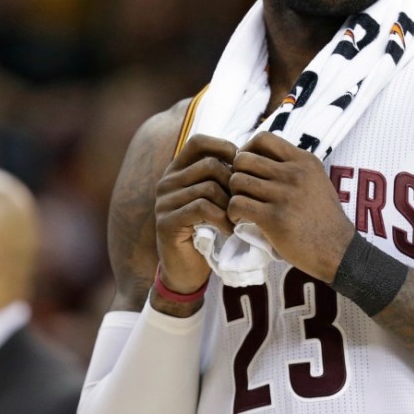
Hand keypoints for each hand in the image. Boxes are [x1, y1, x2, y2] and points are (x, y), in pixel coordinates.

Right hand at [154, 134, 237, 295]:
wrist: (186, 271)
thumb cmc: (208, 230)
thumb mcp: (215, 198)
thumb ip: (223, 176)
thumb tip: (250, 155)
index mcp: (177, 170)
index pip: (198, 142)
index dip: (224, 147)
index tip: (242, 168)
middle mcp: (167, 182)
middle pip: (209, 165)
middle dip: (234, 183)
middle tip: (244, 203)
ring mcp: (164, 202)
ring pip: (208, 187)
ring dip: (230, 204)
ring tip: (237, 219)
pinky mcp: (166, 222)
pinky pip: (201, 208)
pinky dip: (221, 218)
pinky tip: (228, 230)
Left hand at [228, 131, 355, 281]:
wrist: (338, 250)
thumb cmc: (324, 218)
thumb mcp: (317, 181)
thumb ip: (294, 167)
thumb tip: (262, 158)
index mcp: (304, 161)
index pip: (263, 138)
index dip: (247, 149)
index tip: (248, 167)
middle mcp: (294, 173)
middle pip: (243, 158)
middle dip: (235, 173)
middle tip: (241, 189)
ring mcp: (284, 195)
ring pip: (237, 180)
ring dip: (232, 194)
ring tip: (241, 205)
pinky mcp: (274, 218)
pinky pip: (237, 204)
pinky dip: (232, 212)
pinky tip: (240, 219)